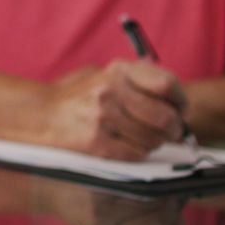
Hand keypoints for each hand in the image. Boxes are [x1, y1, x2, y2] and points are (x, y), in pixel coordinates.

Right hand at [41, 61, 185, 160]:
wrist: (43, 114)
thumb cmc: (80, 96)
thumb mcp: (105, 74)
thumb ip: (137, 77)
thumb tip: (174, 93)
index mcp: (117, 70)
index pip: (166, 84)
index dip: (180, 100)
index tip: (180, 109)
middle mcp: (111, 91)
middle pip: (164, 116)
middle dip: (174, 129)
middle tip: (172, 131)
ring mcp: (103, 118)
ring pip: (152, 139)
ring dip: (156, 143)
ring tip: (146, 138)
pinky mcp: (98, 142)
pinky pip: (136, 153)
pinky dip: (139, 152)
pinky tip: (131, 145)